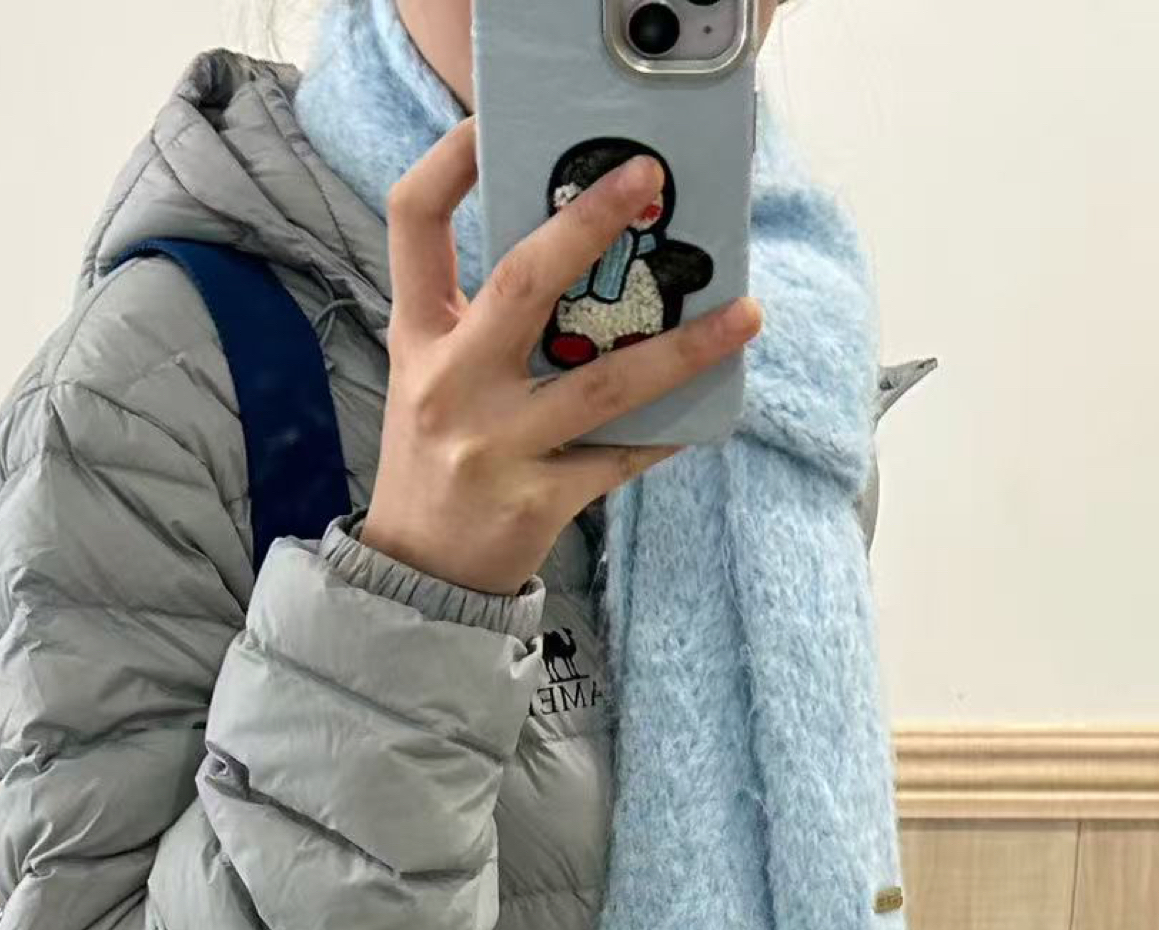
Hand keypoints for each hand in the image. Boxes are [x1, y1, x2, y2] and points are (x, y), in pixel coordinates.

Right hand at [359, 120, 761, 596]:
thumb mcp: (432, 375)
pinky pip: (620, 459)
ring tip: (745, 316)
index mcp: (420, 337)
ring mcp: (495, 446)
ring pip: (602, 385)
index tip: (491, 125)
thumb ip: (481, 317)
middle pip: (521, 285)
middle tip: (647, 181)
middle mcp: (450, 384)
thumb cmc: (438, 458)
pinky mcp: (537, 501)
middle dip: (588, 225)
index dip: (448, 165)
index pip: (413, 225)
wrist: (418, 575)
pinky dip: (666, 431)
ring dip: (683, 349)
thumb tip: (579, 251)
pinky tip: (705, 410)